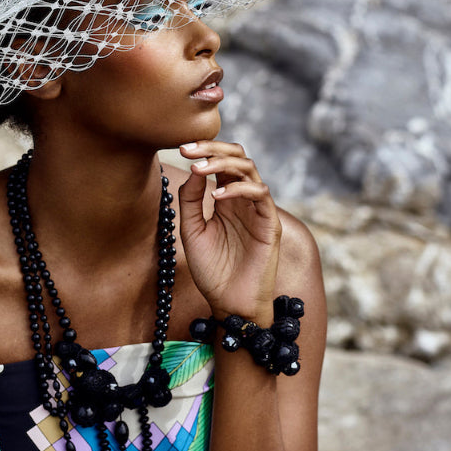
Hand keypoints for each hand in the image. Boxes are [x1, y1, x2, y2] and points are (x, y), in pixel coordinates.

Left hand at [177, 141, 281, 321]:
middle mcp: (242, 198)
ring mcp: (257, 209)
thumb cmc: (211, 269)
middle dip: (213, 147)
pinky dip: (237, 189)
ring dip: (223, 163)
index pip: (220, 161)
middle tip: (189, 150)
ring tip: (198, 170)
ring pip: (249, 168)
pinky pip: (259, 194)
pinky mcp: (269, 223)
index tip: (181, 148)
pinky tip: (216, 196)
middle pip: (237, 156)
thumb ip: (190, 201)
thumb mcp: (191, 231)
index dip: (203, 150)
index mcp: (225, 197)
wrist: (229, 303)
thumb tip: (193, 170)